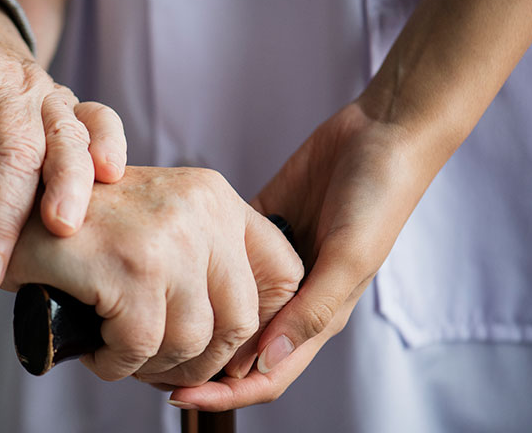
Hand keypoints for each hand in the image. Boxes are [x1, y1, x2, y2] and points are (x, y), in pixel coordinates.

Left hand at [0, 0, 126, 289]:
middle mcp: (6, 81)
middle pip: (11, 154)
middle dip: (0, 220)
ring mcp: (43, 89)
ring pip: (62, 138)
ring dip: (65, 187)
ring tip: (60, 231)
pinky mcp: (68, 99)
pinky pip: (98, 117)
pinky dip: (108, 143)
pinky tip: (110, 175)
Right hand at [2, 166, 302, 385]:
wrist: (6, 209)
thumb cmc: (81, 228)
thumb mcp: (158, 224)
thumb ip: (207, 260)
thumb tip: (250, 339)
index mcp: (214, 196)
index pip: (282, 272)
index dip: (262, 324)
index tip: (225, 347)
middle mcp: (200, 210)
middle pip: (240, 321)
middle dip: (201, 360)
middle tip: (161, 366)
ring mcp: (167, 237)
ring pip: (191, 341)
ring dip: (153, 364)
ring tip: (120, 353)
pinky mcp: (129, 268)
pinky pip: (140, 348)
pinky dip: (116, 364)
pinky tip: (97, 350)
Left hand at [170, 103, 433, 410]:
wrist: (382, 133)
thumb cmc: (379, 197)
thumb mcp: (349, 257)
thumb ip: (312, 310)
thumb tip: (267, 360)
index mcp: (318, 315)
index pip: (266, 374)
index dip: (224, 394)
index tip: (177, 397)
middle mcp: (292, 298)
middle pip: (238, 350)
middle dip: (198, 365)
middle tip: (149, 363)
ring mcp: (272, 265)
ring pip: (225, 308)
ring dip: (194, 320)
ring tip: (149, 320)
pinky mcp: (259, 229)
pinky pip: (221, 258)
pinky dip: (197, 270)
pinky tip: (168, 269)